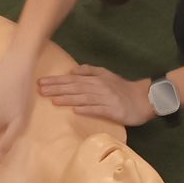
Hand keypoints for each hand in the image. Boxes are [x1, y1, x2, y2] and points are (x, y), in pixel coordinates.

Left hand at [37, 65, 152, 126]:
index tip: (41, 83)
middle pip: (75, 87)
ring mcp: (106, 99)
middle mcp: (98, 87)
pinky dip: (87, 110)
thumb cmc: (122, 88)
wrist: (143, 98)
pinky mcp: (113, 110)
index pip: (72, 80)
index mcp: (95, 79)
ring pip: (83, 98)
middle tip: (40, 90)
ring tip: (53, 100)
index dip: (56, 81)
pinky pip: (98, 110)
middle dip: (57, 89)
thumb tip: (71, 71)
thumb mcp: (106, 75)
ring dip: (68, 99)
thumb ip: (89, 71)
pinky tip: (76, 111)